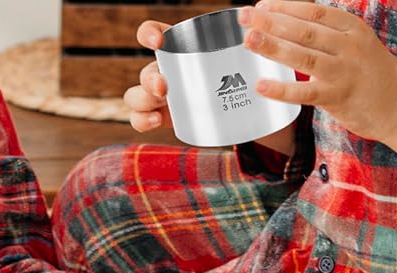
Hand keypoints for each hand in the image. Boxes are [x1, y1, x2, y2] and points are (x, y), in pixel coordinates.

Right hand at [125, 20, 298, 154]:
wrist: (249, 110)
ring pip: (137, 95)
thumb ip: (245, 43)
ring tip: (159, 106)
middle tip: (164, 86)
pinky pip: (140, 119)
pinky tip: (154, 121)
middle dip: (149, 77)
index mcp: (179, 48)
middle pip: (147, 69)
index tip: (158, 41)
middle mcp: (166, 69)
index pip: (153, 33)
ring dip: (142, 98)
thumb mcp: (243, 56)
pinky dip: (141, 121)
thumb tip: (259, 27)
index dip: (149, 34)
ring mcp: (163, 95)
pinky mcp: (165, 117)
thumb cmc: (242, 74)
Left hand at [238, 0, 396, 153]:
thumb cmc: (371, 73)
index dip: (284, 7)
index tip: (261, 5)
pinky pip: (306, 92)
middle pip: (304, 30)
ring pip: (304, 55)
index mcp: (352, 28)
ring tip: (249, 40)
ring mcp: (345, 72)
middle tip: (244, 17)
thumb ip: (325, 36)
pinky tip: (262, 85)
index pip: (313, 12)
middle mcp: (349, 46)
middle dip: (271, 22)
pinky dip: (282, 89)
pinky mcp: (339, 98)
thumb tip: (282, 26)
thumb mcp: (355, 44)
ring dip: (273, 46)